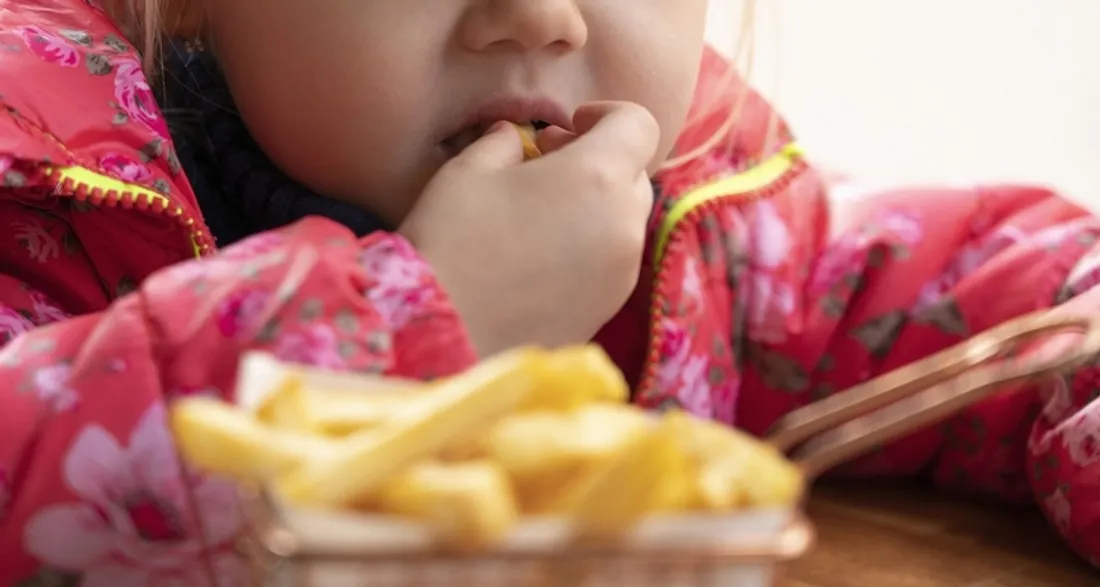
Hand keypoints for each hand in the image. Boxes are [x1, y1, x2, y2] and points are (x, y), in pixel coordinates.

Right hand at [399, 102, 659, 355]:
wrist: (443, 336)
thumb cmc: (451, 240)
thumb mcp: (468, 172)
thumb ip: (503, 142)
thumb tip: (514, 138)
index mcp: (598, 177)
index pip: (639, 125)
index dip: (608, 114)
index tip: (569, 125)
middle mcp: (624, 226)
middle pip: (634, 174)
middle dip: (599, 160)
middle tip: (547, 164)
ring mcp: (621, 275)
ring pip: (624, 221)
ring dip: (595, 206)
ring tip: (540, 212)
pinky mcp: (608, 310)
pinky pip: (612, 263)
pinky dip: (589, 247)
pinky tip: (540, 256)